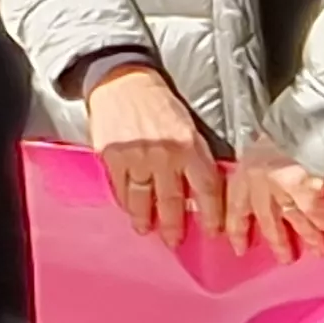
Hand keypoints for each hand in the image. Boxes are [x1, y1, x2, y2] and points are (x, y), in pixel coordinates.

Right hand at [82, 63, 222, 245]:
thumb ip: (195, 157)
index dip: (210, 215)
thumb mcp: (188, 128)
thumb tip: (200, 193)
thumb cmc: (159, 104)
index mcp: (190, 147)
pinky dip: (125, 201)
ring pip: (143, 199)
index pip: (206, 190)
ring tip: (145, 230)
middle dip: (174, 225)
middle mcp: (165, 155)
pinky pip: (120, 187)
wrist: (122, 81)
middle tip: (174, 241)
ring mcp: (136, 157)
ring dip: (145, 219)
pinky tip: (128, 208)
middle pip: (173, 201)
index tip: (211, 231)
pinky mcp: (112, 156)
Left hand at [222, 135, 323, 262]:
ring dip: (307, 237)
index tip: (236, 246)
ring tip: (317, 252)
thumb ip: (263, 166)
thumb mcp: (265, 144)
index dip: (236, 227)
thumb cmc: (291, 124)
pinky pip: (316, 214)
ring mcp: (281, 187)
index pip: (234, 204)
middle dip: (276, 240)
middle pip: (266, 218)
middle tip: (285, 259)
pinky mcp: (306, 190)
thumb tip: (273, 184)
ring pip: (293, 220)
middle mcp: (258, 181)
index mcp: (245, 167)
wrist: (313, 114)